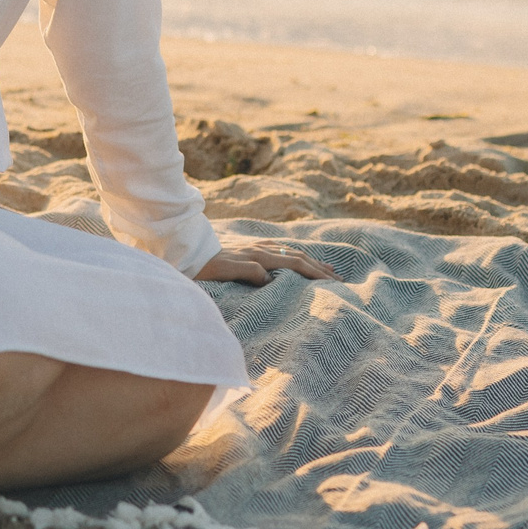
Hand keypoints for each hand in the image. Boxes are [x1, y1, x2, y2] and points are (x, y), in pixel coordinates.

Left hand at [194, 243, 335, 285]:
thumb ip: (249, 272)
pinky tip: (297, 258)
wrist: (188, 252)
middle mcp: (261, 249)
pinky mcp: (250, 249)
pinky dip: (295, 256)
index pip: (296, 263)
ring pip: (291, 252)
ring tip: (327, 267)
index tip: (333, 281)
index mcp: (260, 256)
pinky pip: (280, 250)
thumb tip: (273, 280)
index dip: (315, 272)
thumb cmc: (204, 267)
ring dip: (311, 260)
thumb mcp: (226, 271)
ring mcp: (256, 247)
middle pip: (298, 256)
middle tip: (339, 277)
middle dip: (320, 267)